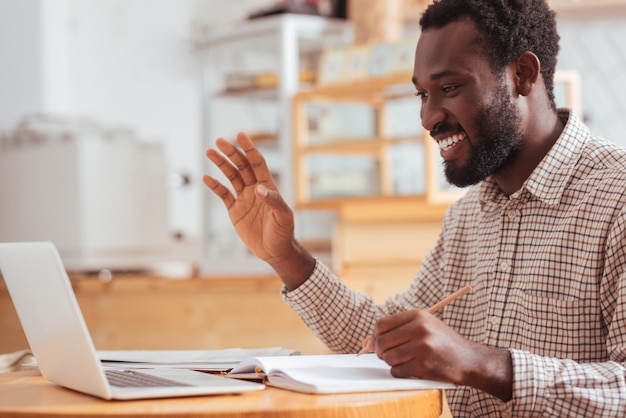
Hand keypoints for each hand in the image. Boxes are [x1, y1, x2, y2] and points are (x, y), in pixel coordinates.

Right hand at [203, 132, 314, 288]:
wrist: (275, 252)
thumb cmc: (284, 233)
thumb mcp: (283, 217)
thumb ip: (273, 201)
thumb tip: (259, 188)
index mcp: (268, 187)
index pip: (257, 163)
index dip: (249, 149)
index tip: (241, 135)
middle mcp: (256, 189)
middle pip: (241, 166)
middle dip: (231, 152)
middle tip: (219, 141)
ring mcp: (244, 199)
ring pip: (231, 176)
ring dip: (221, 164)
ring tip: (209, 152)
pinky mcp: (235, 210)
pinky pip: (223, 194)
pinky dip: (215, 186)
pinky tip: (206, 178)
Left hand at [373, 309, 512, 400]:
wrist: (469, 359)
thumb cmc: (442, 343)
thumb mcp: (424, 327)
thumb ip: (398, 330)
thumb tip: (367, 342)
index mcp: (418, 315)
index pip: (381, 324)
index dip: (375, 335)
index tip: (376, 343)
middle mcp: (420, 328)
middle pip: (382, 341)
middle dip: (380, 351)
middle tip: (387, 355)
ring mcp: (422, 347)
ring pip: (388, 358)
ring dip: (392, 363)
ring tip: (404, 361)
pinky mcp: (424, 365)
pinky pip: (398, 371)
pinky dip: (400, 373)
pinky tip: (412, 369)